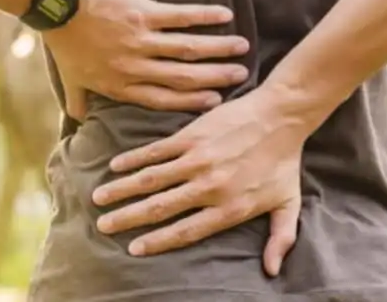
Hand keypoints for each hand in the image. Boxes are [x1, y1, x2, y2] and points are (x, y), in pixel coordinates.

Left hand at [43, 0, 250, 118]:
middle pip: (184, 78)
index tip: (217, 102)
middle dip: (216, 78)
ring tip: (241, 48)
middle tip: (241, 76)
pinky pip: (180, 17)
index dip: (193, 102)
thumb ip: (79, 103)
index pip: (164, 99)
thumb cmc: (64, 43)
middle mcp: (135, 67)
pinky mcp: (142, 13)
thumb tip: (78, 125)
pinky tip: (225, 16)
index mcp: (121, 86)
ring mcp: (140, 40)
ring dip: (218, 49)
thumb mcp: (70, 80)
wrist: (57, 5)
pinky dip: (204, 17)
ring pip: (188, 49)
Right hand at [90, 87, 305, 275]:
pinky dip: (133, 159)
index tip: (133, 249)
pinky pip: (156, 151)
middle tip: (103, 226)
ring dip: (122, 189)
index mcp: (229, 208)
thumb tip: (272, 272)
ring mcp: (197, 160)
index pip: (186, 231)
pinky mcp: (192, 136)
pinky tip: (115, 166)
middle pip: (160, 208)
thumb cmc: (285, 161)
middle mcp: (209, 187)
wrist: (282, 115)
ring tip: (99, 197)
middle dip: (128, 219)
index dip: (158, 241)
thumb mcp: (288, 204)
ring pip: (151, 179)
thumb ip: (280, 238)